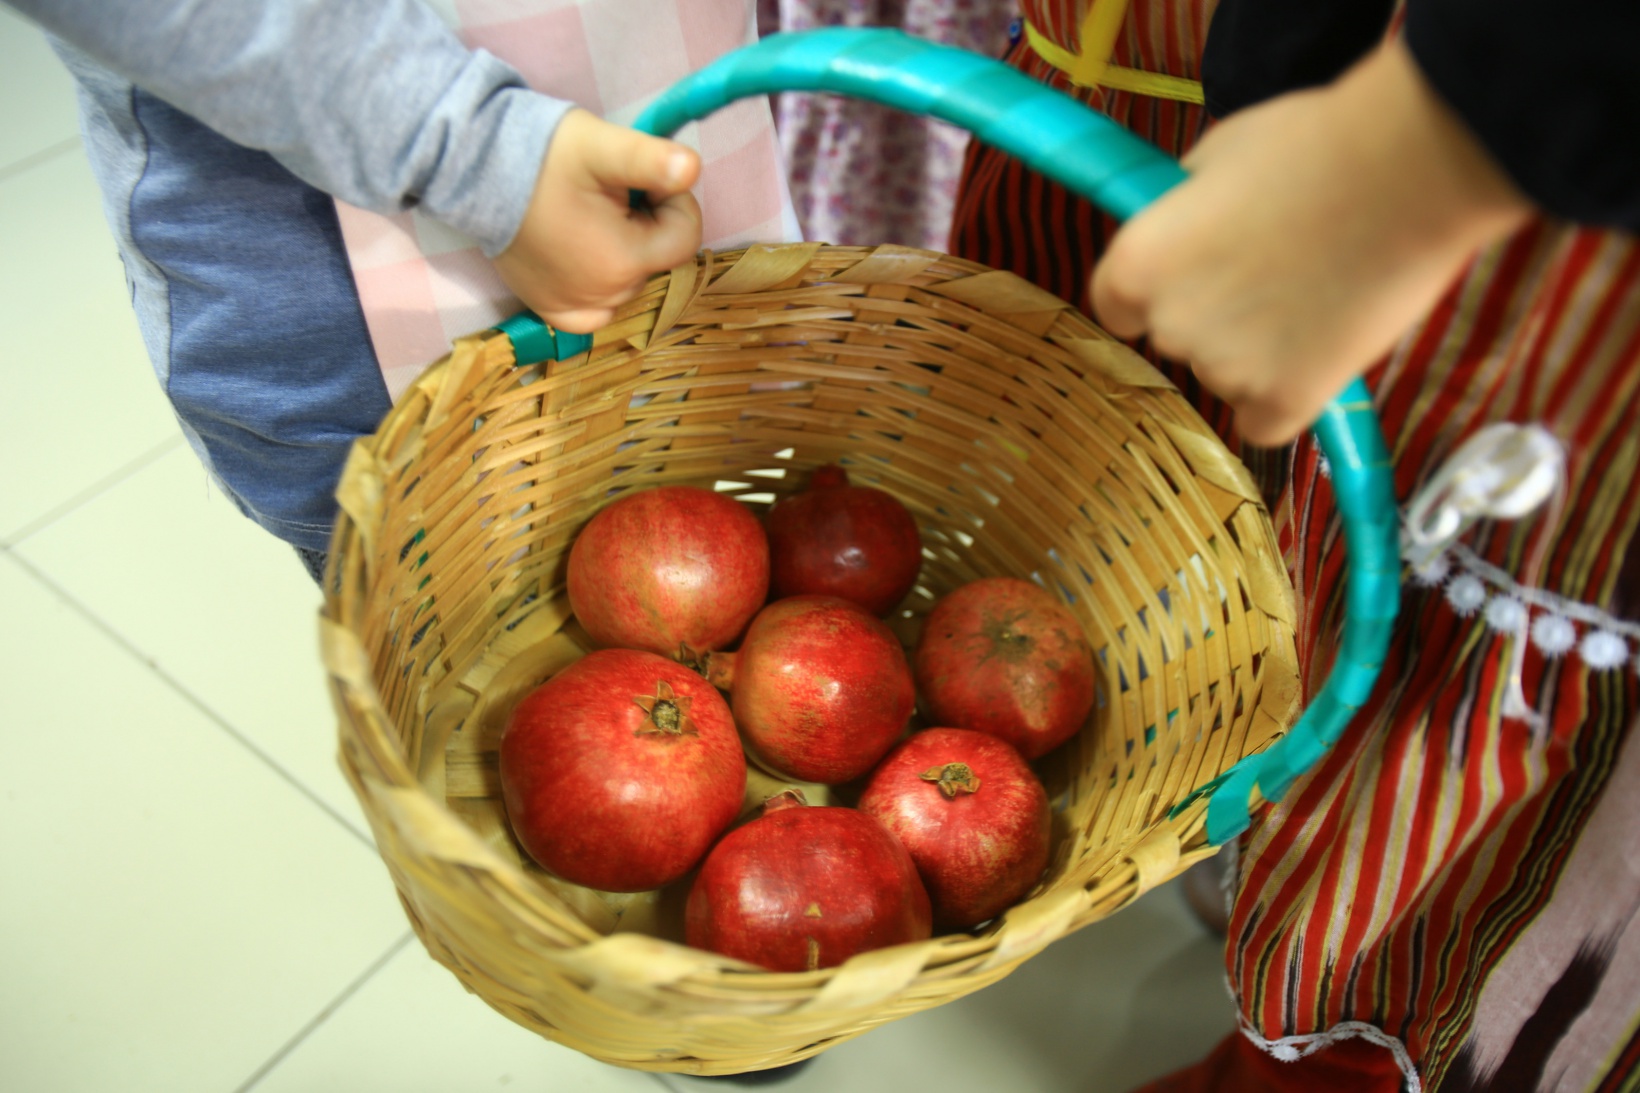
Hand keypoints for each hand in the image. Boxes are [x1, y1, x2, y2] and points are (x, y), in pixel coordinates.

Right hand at [494, 110, 702, 333]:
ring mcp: (575, 308)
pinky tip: (582, 256)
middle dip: (644, 226)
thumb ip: (650, 160)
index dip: (672, 202)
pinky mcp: (550, 310)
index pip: (686, 236)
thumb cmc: (544, 154)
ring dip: (622, 252)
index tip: (638, 181)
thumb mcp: (602, 145)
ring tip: (586, 215)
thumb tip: (692, 168)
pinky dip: (600, 287)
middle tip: (605, 194)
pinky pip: (596, 312)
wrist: (476, 168)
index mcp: (624, 260)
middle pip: (655, 260)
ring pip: (629, 283)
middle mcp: (604, 295)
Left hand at [1090, 38, 1530, 445]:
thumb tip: (1180, 225)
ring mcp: (1225, 369)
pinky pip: (1263, 420)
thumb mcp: (1216, 156)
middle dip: (1215, 313)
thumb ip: (1181, 210)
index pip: (1115, 305)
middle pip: (1175, 337)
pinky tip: (1317, 352)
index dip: (1152, 292)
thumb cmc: (1314, 146)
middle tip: (1276, 270)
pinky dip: (1284, 398)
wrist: (1409, 168)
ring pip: (1226, 375)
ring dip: (1258, 350)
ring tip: (1319, 291)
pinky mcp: (1284, 401)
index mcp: (1137, 264)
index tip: (1188, 279)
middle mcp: (1169, 325)